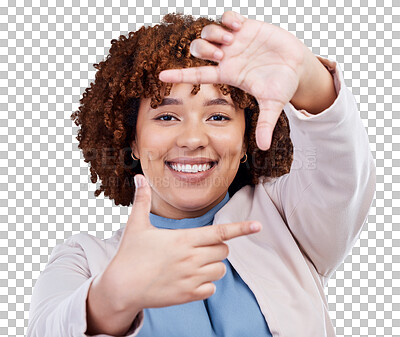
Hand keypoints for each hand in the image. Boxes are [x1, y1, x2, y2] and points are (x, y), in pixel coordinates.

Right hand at [103, 174, 261, 311]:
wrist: (121, 288)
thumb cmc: (129, 254)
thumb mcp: (136, 225)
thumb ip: (142, 200)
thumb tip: (139, 177)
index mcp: (183, 239)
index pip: (220, 232)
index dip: (241, 228)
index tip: (258, 225)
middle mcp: (191, 259)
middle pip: (224, 250)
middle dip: (217, 246)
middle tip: (199, 246)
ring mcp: (191, 279)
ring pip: (220, 270)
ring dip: (213, 265)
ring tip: (194, 262)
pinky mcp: (188, 295)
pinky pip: (211, 288)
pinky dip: (206, 283)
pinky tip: (190, 279)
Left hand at [159, 11, 310, 150]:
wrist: (297, 67)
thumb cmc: (283, 86)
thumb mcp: (273, 105)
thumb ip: (265, 124)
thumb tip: (264, 148)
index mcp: (228, 75)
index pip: (197, 75)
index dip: (179, 76)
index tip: (160, 77)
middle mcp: (227, 58)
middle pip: (197, 50)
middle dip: (203, 50)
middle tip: (221, 55)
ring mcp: (235, 42)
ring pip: (208, 32)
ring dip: (214, 34)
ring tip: (232, 40)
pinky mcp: (246, 27)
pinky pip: (227, 17)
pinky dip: (228, 19)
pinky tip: (238, 26)